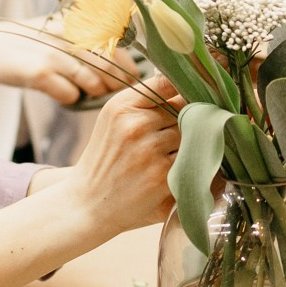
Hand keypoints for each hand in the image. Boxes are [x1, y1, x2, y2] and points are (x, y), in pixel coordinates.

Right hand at [0, 20, 135, 105]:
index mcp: (75, 22)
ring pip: (93, 81)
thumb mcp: (57, 28)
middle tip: (118, 93)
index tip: (133, 77)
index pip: (116, 42)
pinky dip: (73, 99)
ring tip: (93, 94)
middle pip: (109, 64)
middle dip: (118, 83)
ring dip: (97, 92)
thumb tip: (123, 56)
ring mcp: (53, 54)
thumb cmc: (29, 42)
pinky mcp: (39, 73)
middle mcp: (67, 35)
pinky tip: (67, 96)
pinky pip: (70, 94)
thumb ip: (87, 36)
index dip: (128, 63)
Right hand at [64, 76, 181, 233]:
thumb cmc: (107, 158)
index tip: (197, 93)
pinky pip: (194, 160)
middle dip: (191, 120)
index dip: (187, 87)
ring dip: (195, 143)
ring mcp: (150, 152)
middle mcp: (135, 126)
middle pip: (187, 110)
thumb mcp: (115, 120)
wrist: (88, 203)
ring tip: (180, 153)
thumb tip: (188, 87)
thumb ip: (146, 100)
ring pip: (193, 135)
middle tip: (183, 133)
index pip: (168, 84)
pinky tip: (182, 169)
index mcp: (122, 107)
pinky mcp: (162, 178)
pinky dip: (194, 163)